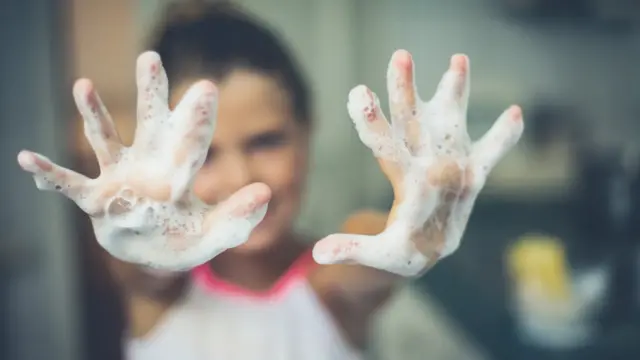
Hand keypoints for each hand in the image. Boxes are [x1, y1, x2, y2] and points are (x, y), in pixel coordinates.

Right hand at [17, 52, 270, 270]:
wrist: (155, 255)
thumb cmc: (186, 239)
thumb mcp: (216, 234)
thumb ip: (239, 216)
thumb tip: (266, 191)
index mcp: (181, 172)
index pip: (193, 142)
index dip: (198, 118)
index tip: (206, 88)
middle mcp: (150, 165)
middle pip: (150, 124)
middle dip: (151, 93)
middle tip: (151, 58)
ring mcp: (120, 178)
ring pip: (106, 140)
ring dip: (94, 114)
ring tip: (84, 84)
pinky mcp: (97, 199)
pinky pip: (70, 184)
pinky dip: (50, 173)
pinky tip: (27, 158)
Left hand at [313, 50, 523, 276]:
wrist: (428, 250)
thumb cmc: (401, 250)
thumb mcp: (378, 253)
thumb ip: (353, 248)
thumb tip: (318, 254)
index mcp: (402, 177)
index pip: (384, 144)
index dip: (371, 121)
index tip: (357, 92)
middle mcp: (423, 161)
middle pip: (412, 120)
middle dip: (406, 90)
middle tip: (400, 56)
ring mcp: (450, 163)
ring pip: (451, 121)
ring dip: (455, 92)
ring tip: (458, 58)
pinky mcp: (473, 175)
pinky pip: (491, 153)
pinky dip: (504, 137)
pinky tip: (516, 113)